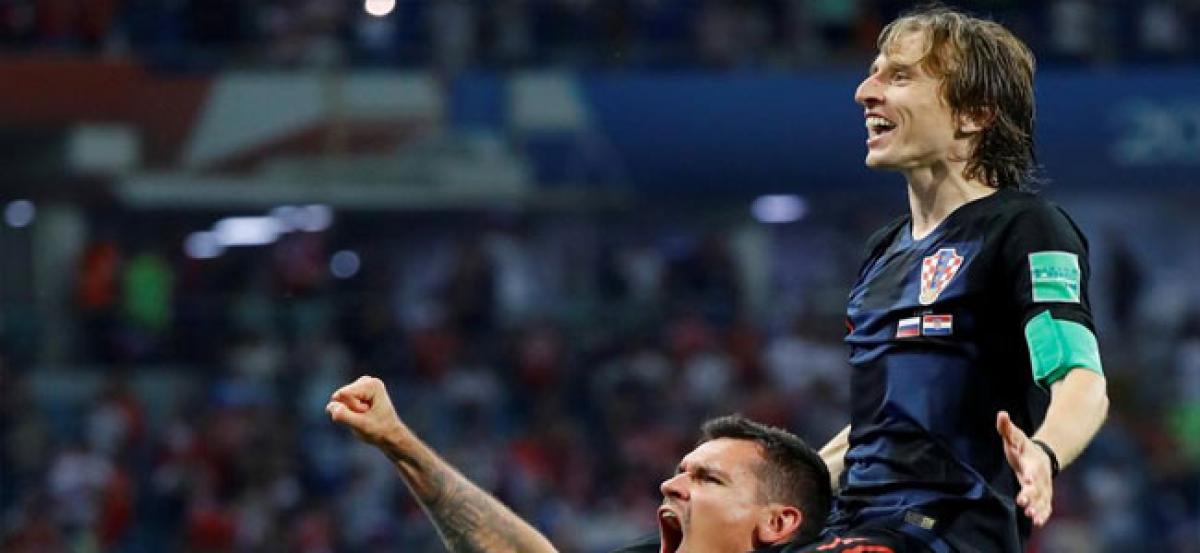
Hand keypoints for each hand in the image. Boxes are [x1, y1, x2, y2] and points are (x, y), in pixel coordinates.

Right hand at [327, 376, 405, 446]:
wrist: (389, 434)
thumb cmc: (379, 431)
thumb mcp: (361, 426)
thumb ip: (344, 416)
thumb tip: (330, 406)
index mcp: (372, 384)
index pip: (344, 395)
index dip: (352, 409)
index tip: (367, 414)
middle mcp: (366, 380)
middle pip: (340, 396)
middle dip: (350, 410)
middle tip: (366, 416)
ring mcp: (360, 386)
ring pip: (338, 401)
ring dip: (349, 412)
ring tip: (365, 416)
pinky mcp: (354, 392)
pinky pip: (339, 404)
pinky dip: (348, 412)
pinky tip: (361, 414)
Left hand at [996, 411, 1052, 526]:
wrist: (1041, 456)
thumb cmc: (1022, 447)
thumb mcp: (1013, 436)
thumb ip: (1006, 427)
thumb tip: (1001, 414)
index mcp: (1032, 462)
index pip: (1032, 469)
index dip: (1030, 475)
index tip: (1027, 480)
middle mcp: (1040, 476)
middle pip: (1037, 487)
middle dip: (1031, 495)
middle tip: (1023, 503)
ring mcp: (1043, 487)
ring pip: (1042, 499)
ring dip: (1037, 508)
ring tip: (1032, 518)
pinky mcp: (1042, 495)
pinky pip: (1045, 506)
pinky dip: (1043, 514)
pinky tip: (1038, 522)